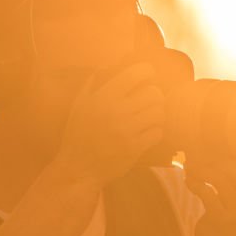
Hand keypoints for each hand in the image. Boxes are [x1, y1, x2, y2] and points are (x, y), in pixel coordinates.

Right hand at [54, 63, 164, 184]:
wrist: (78, 169)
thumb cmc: (77, 136)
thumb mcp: (79, 106)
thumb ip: (91, 84)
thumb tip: (105, 66)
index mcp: (104, 97)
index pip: (136, 74)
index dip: (147, 71)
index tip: (148, 75)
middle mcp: (117, 111)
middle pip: (154, 93)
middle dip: (155, 96)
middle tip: (150, 101)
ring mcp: (127, 130)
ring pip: (159, 113)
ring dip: (157, 114)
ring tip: (150, 117)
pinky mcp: (134, 148)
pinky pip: (157, 133)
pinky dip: (156, 132)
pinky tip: (148, 133)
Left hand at [184, 150, 235, 235]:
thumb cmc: (230, 205)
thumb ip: (235, 165)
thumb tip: (214, 136)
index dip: (232, 147)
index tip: (217, 147)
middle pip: (232, 165)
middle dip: (210, 158)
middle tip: (196, 157)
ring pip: (219, 176)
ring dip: (200, 169)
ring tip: (191, 168)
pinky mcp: (222, 218)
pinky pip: (206, 191)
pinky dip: (194, 183)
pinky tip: (189, 181)